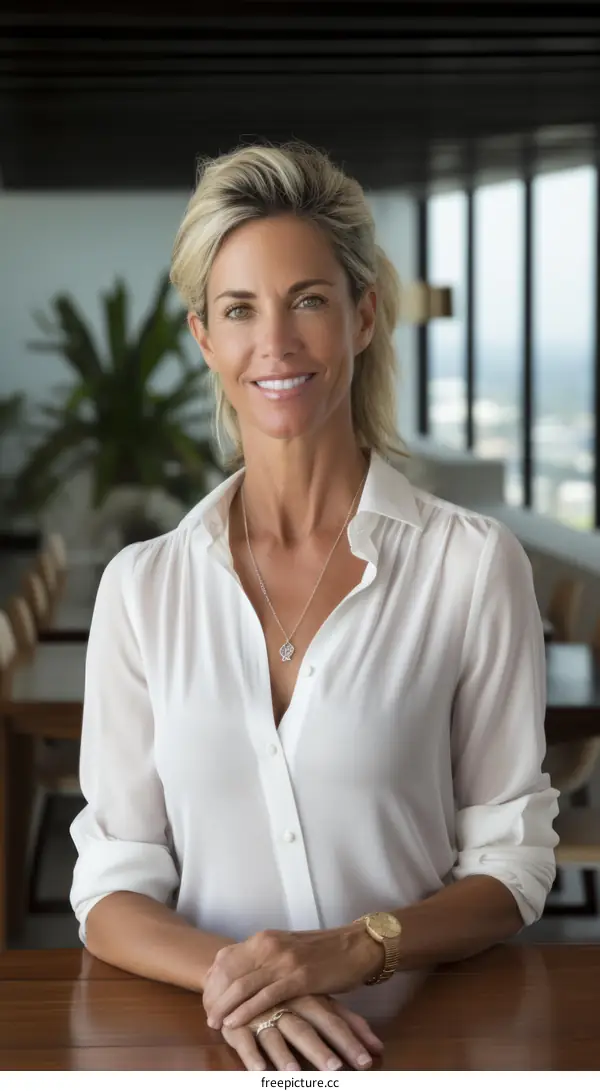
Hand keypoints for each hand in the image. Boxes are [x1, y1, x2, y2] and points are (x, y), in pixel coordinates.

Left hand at [203, 924, 382, 1029]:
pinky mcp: (299, 977)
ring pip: (243, 985)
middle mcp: (270, 945)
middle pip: (231, 972)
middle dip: (215, 996)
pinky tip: (234, 1022)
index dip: (213, 980)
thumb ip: (267, 960)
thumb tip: (246, 976)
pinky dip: (246, 1011)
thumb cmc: (324, 951)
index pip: (228, 958)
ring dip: (225, 1007)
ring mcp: (283, 960)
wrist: (357, 946)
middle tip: (206, 1015)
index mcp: (265, 938)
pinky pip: (265, 997)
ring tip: (213, 1022)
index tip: (206, 997)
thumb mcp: (289, 950)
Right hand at [220, 993, 383, 1071]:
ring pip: (275, 1035)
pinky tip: (259, 1070)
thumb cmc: (289, 992)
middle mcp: (287, 1006)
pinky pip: (244, 1041)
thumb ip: (346, 1021)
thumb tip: (378, 1047)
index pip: (333, 1020)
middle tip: (335, 1070)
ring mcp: (262, 1014)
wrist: (242, 970)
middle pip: (306, 1029)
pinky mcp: (238, 1023)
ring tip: (294, 1074)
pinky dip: (252, 1055)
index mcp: (309, 998)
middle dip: (320, 1050)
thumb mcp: (318, 999)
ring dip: (285, 1055)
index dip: (349, 1041)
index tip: (366, 1062)